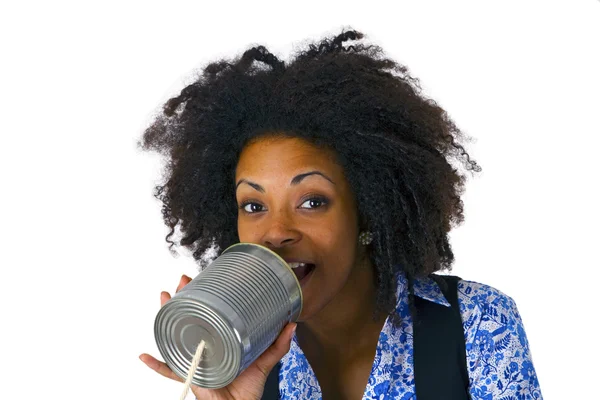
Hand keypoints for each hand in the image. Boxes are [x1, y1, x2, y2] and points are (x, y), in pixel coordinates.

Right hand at [140, 274, 296, 399]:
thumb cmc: (248, 389)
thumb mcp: (264, 362)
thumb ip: (277, 346)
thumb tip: (291, 325)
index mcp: (221, 339)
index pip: (211, 313)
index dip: (206, 297)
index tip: (204, 280)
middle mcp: (206, 346)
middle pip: (191, 318)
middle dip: (185, 298)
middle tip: (184, 281)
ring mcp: (195, 358)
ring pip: (177, 334)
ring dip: (168, 317)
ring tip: (164, 299)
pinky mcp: (190, 374)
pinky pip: (169, 370)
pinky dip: (156, 364)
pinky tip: (144, 356)